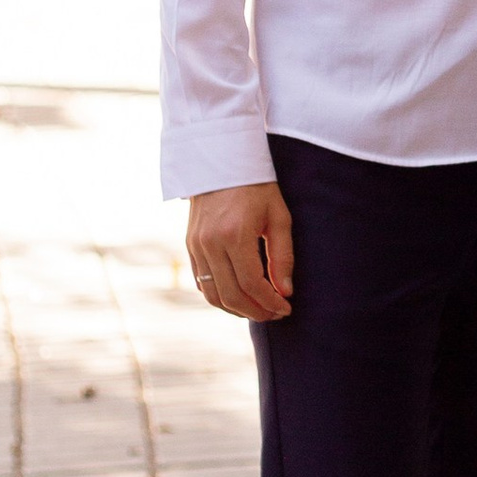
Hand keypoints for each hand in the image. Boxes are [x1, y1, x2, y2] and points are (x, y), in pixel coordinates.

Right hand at [187, 182, 294, 321]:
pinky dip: (220, 297)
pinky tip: (240, 298)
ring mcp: (196, 246)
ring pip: (213, 295)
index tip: (286, 308)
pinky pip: (201, 282)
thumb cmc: (257, 187)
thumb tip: (286, 291)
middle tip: (276, 314)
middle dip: (256, 312)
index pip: (252, 283)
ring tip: (259, 310)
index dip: (270, 302)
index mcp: (234, 234)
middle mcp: (210, 243)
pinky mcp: (190, 246)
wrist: (221, 162)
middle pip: (231, 295)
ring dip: (237, 310)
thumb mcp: (278, 216)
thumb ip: (282, 255)